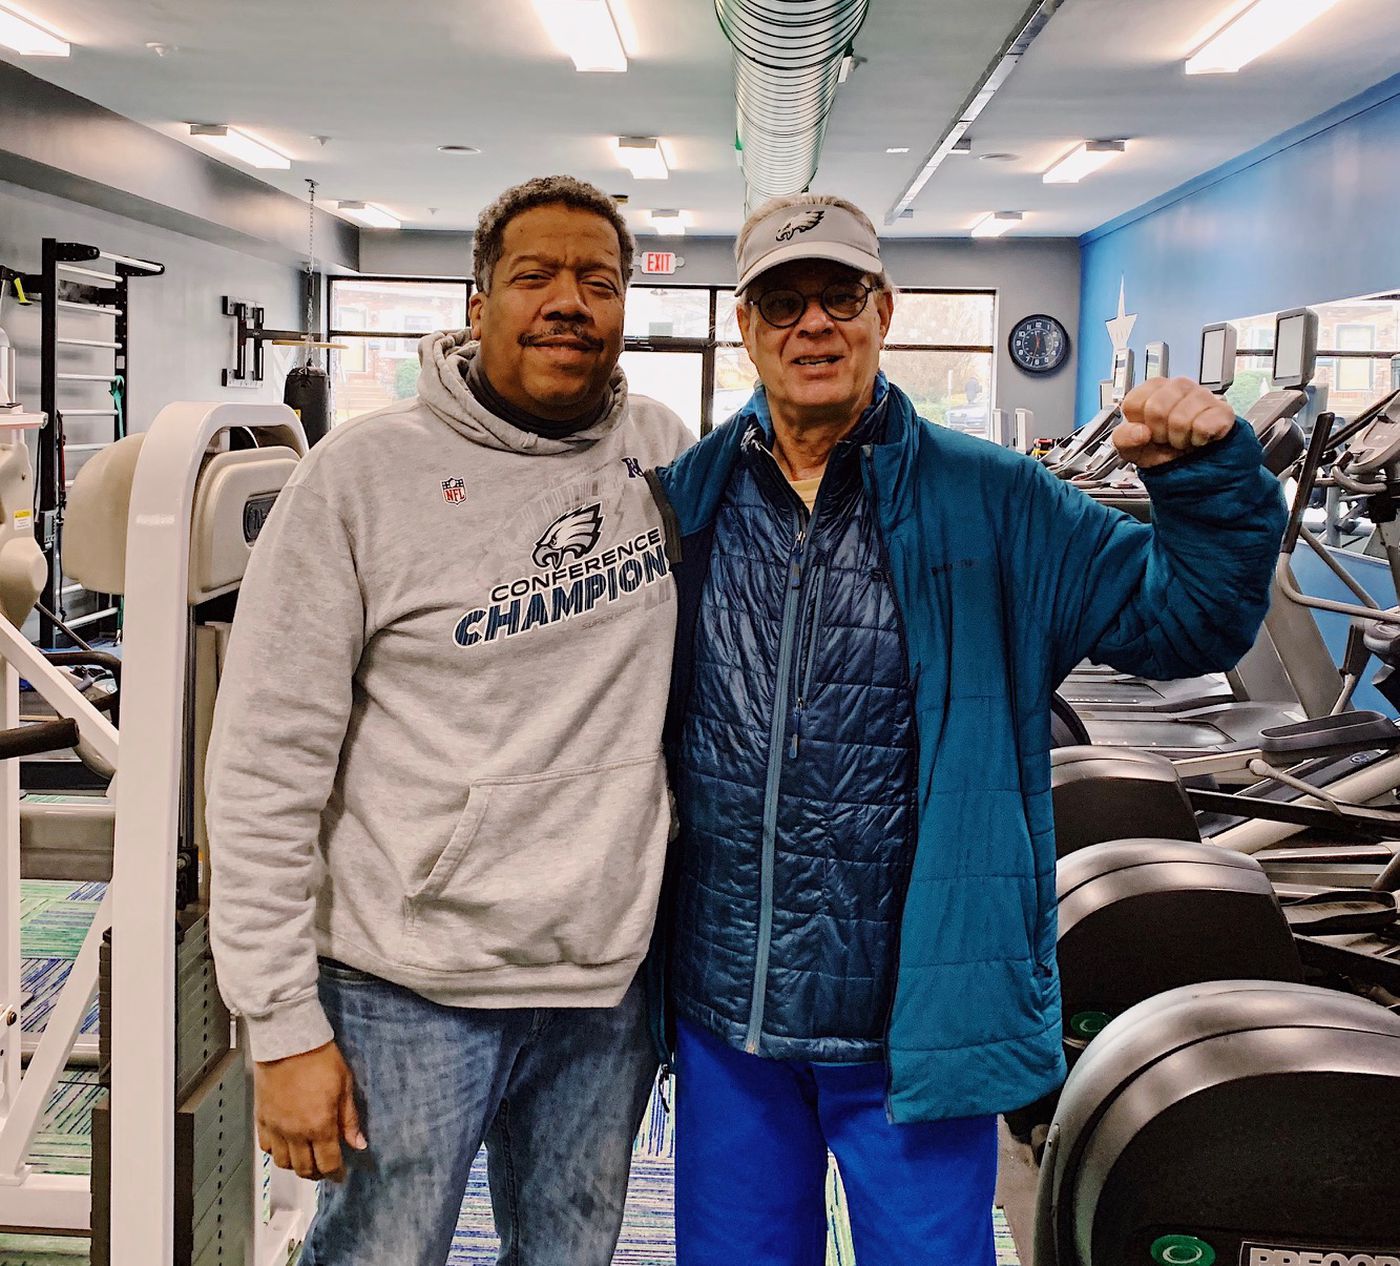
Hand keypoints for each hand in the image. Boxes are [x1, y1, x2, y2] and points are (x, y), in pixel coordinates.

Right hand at [254, 1041, 366, 1181]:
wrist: (289, 1042)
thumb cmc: (319, 1058)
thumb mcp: (344, 1086)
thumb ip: (350, 1119)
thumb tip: (359, 1143)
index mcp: (319, 1125)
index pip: (328, 1163)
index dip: (336, 1174)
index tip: (340, 1175)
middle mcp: (295, 1132)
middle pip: (304, 1169)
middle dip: (317, 1173)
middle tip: (325, 1168)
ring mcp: (276, 1128)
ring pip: (283, 1163)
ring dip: (296, 1166)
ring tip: (307, 1158)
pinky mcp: (262, 1119)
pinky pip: (266, 1147)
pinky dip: (276, 1152)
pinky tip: (286, 1145)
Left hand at [1112, 377, 1236, 468]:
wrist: (1189, 466)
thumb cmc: (1161, 450)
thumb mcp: (1132, 448)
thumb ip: (1123, 438)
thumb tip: (1139, 432)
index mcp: (1151, 391)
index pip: (1134, 402)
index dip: (1139, 424)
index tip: (1147, 431)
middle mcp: (1176, 387)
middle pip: (1157, 409)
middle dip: (1159, 433)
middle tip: (1166, 437)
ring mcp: (1201, 395)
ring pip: (1180, 419)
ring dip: (1179, 439)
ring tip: (1183, 438)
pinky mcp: (1222, 410)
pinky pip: (1203, 426)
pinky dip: (1198, 440)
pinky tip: (1199, 437)